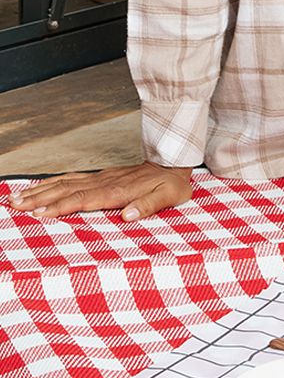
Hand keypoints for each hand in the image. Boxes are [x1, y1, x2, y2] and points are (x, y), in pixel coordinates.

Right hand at [8, 161, 192, 220]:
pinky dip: (53, 182)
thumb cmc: (171, 183)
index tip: (39, 213)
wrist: (174, 161)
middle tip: (14, 204)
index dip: (61, 206)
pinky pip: (71, 178)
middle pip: (66, 190)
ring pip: (64, 183)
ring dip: (40, 190)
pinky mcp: (100, 176)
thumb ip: (148, 206)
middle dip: (39, 198)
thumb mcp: (167, 196)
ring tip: (17, 196)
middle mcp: (103, 182)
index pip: (83, 199)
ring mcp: (100, 177)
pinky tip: (39, 186)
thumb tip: (127, 216)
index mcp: (116, 191)